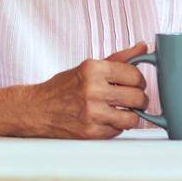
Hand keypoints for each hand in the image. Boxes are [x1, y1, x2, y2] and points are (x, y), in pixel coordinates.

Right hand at [25, 43, 150, 138]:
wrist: (38, 109)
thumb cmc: (63, 87)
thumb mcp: (88, 67)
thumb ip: (118, 59)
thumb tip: (143, 47)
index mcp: (93, 69)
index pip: (135, 75)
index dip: (139, 81)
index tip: (135, 84)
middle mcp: (92, 89)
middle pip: (138, 98)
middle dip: (139, 100)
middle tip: (132, 100)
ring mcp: (91, 112)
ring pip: (132, 119)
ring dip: (130, 116)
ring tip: (121, 111)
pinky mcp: (90, 132)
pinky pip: (118, 131)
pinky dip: (115, 126)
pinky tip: (105, 119)